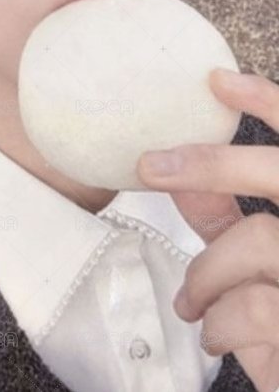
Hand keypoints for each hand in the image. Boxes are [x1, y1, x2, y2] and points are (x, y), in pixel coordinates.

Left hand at [136, 68, 278, 391]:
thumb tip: (180, 177)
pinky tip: (214, 336)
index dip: (269, 102)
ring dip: (207, 274)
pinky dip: (219, 322)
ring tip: (192, 305)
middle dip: (210, 163)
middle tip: (149, 166)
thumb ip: (227, 218)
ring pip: (257, 241)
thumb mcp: (259, 265)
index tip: (214, 79)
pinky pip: (252, 307)